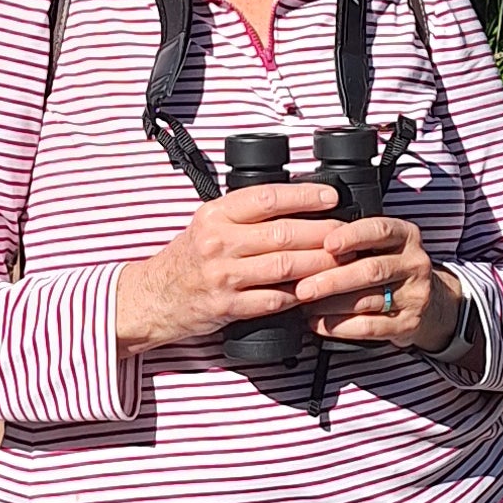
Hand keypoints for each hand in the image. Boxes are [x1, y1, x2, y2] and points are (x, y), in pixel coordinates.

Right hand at [114, 185, 340, 355]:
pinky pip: (274, 299)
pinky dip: (299, 294)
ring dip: (320, 264)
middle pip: (284, 234)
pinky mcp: (228, 306)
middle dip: (323, 233)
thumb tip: (296, 203)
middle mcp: (218, 242)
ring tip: (344, 261)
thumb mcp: (208, 224)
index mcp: (215, 215)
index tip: (331, 197)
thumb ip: (244, 214)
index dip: (305, 196)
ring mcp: (223, 276)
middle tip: (348, 233)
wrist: (154, 296)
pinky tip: (317, 290)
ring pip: (285, 267)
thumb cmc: (188, 258)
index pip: (267, 198)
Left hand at [292, 211, 461, 354]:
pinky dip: (340, 326)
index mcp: (406, 236)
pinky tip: (319, 323)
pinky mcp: (408, 324)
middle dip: (332, 279)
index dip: (352, 236)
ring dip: (330, 305)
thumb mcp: (383, 244)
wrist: (431, 301)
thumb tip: (307, 241)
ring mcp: (414, 296)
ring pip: (367, 301)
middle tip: (302, 287)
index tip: (326, 243)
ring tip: (305, 305)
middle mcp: (414, 264)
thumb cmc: (392, 265)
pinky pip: (370, 327)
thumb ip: (354, 238)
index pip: (380, 230)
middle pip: (371, 270)